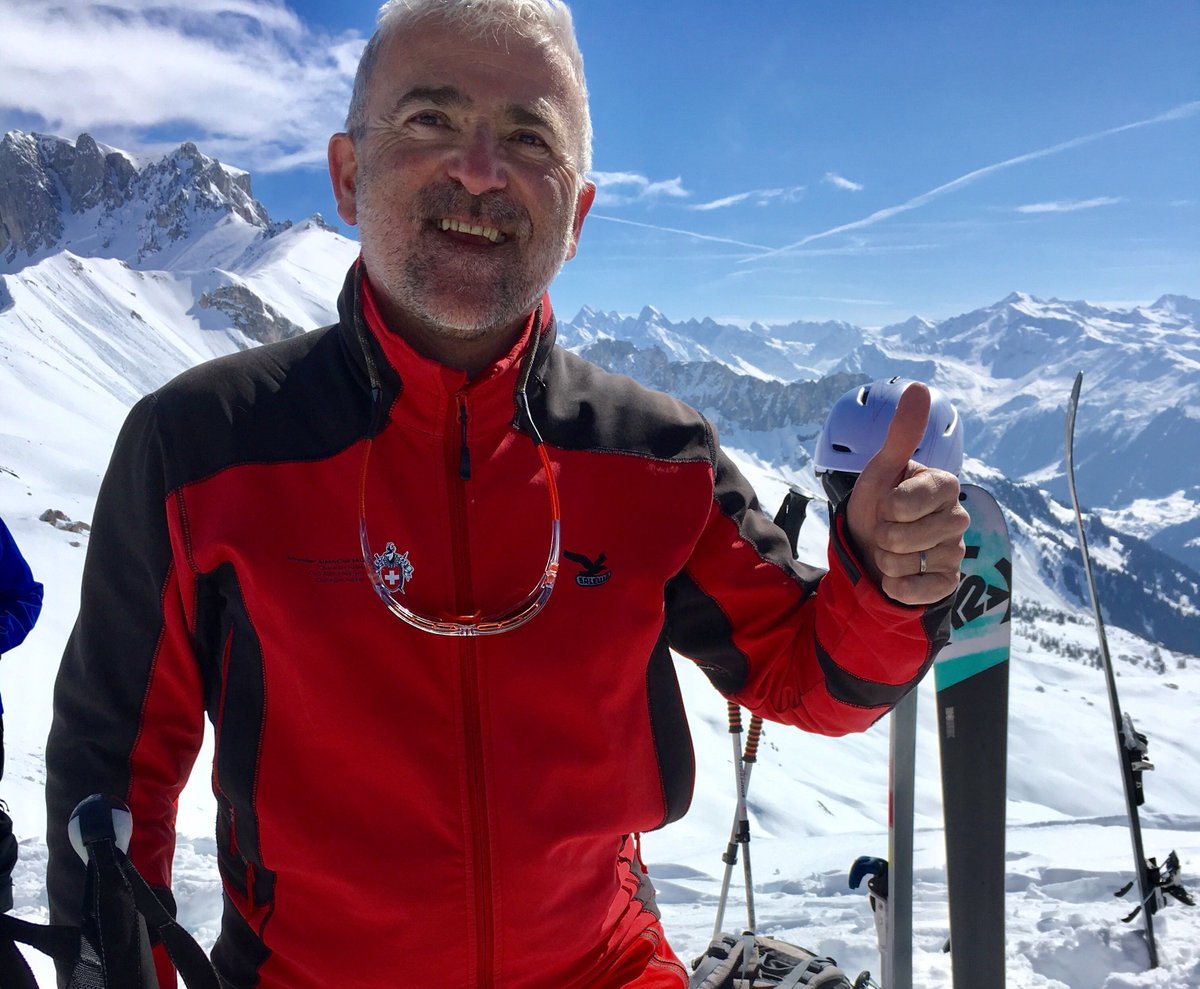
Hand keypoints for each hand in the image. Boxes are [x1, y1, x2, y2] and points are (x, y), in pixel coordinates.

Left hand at [845, 382, 968, 604]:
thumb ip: (902, 434)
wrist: (870, 551)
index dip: (886, 507)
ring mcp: (957, 552)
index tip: (887, 504)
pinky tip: (898, 578)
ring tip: (893, 552)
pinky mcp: (950, 583)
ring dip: (887, 561)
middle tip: (888, 530)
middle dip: (882, 536)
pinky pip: (921, 590)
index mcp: (944, 486)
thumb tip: (919, 387)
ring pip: (906, 563)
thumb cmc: (877, 507)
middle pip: (903, 536)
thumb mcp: (881, 470)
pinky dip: (898, 587)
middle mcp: (958, 518)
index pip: (906, 502)